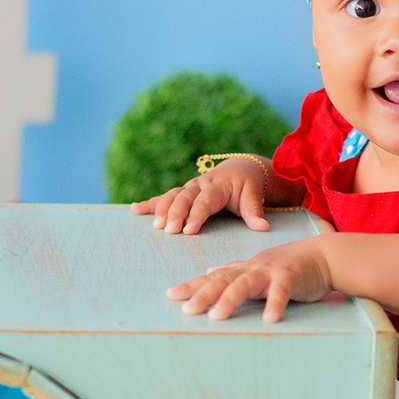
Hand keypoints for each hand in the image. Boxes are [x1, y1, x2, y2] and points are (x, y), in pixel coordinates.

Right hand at [130, 158, 269, 234]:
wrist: (241, 169)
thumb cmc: (248, 186)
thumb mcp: (254, 196)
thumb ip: (255, 212)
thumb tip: (263, 227)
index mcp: (217, 186)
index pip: (204, 202)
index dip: (196, 216)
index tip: (189, 230)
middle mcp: (200, 184)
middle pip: (184, 198)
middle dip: (175, 213)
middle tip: (168, 230)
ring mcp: (190, 187)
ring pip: (172, 196)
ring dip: (160, 209)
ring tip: (155, 225)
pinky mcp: (183, 191)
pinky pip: (165, 196)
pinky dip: (150, 202)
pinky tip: (135, 209)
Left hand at [168, 240, 331, 323]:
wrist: (323, 255)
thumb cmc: (290, 266)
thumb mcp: (257, 268)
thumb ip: (234, 272)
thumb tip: (209, 273)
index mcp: (243, 269)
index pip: (212, 277)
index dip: (192, 285)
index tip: (171, 295)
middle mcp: (252, 268)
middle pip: (223, 280)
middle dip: (203, 294)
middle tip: (187, 309)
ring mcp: (271, 271)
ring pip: (246, 284)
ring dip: (231, 299)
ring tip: (217, 317)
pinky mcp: (291, 277)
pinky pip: (281, 292)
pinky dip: (274, 304)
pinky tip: (269, 319)